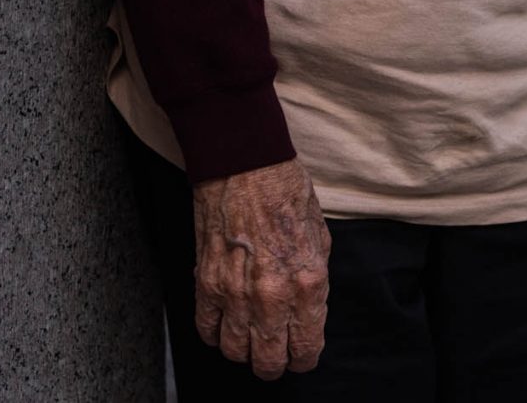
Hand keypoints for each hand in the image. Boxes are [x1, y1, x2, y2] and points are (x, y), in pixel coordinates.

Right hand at [190, 158, 331, 379]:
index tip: (301, 355)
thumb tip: (308, 310)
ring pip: (234, 351)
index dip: (305, 359)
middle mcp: (272, 295)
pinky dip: (215, 334)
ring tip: (249, 339)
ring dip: (243, 351)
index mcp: (307, 283)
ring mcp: (235, 291)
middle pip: (268, 361)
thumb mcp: (319, 236)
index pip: (306, 348)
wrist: (244, 162)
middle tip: (275, 355)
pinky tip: (224, 324)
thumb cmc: (285, 192)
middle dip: (274, 364)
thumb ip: (314, 280)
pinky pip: (206, 328)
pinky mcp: (207, 281)